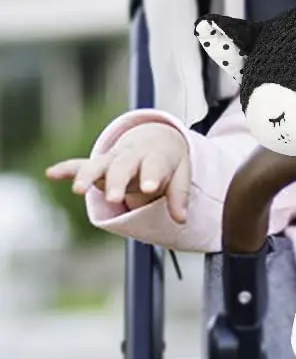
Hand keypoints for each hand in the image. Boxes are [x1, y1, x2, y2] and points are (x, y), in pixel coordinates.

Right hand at [46, 122, 190, 222]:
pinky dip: (65, 169)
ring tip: (78, 189)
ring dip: (86, 176)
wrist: (158, 139)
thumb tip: (182, 219)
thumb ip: (179, 196)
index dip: (151, 177)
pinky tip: (51, 173)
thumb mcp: (181, 174)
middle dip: (116, 182)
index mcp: (155, 156)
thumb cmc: (169, 162)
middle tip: (114, 199)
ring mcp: (112, 159)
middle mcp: (131, 156)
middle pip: (122, 167)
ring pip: (97, 165)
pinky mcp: (98, 165)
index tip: (149, 188)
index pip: (153, 167)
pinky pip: (79, 165)